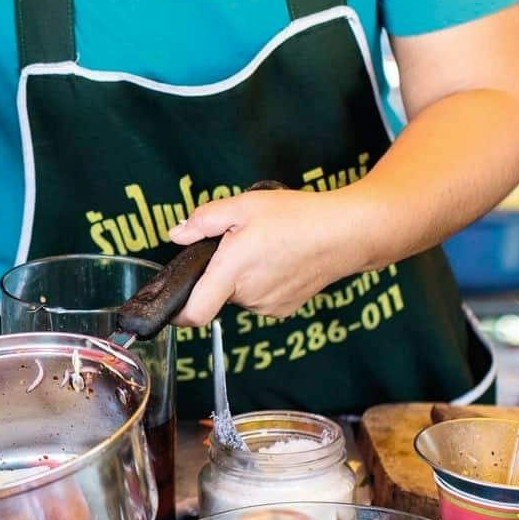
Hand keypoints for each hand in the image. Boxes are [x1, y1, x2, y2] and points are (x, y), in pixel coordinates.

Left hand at [165, 186, 378, 325]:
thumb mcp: (244, 205)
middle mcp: (248, 296)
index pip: (194, 314)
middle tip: (238, 242)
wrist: (347, 234)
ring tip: (265, 247)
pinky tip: (279, 260)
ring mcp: (268, 306)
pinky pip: (259, 298)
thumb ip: (204, 220)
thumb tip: (177, 234)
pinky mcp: (284, 308)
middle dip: (218, 272)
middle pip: (215, 294)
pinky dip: (261, 282)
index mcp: (232, 272)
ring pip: (238, 294)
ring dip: (240, 276)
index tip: (171, 302)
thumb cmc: (298, 217)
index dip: (177, 314)